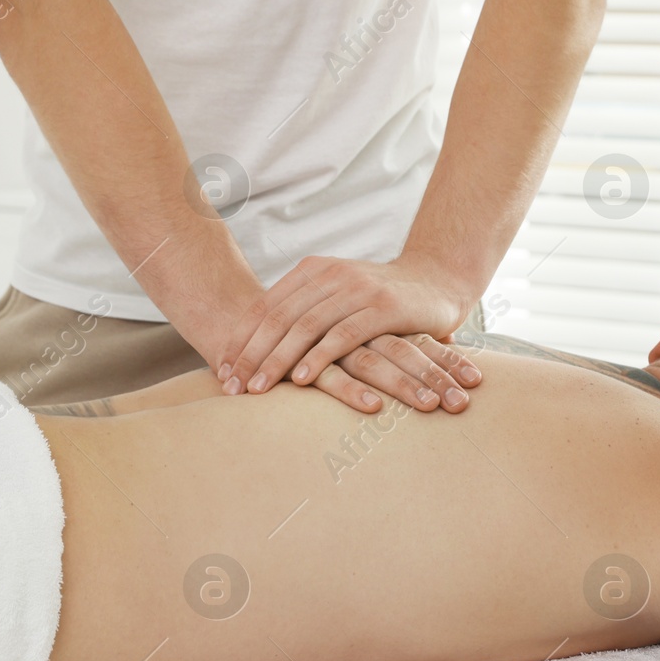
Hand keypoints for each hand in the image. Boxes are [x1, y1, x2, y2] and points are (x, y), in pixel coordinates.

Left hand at [216, 255, 483, 413]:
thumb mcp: (337, 298)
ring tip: (256, 389)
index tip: (221, 370)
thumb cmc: (382, 299)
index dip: (240, 340)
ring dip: (276, 361)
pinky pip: (342, 336)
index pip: (264, 307)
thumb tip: (257, 345)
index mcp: (313, 271)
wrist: (438, 282)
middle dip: (250, 355)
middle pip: (278, 318)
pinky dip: (317, 358)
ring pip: (304, 327)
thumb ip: (305, 311)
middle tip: (230, 386)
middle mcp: (331, 275)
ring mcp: (357, 290)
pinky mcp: (383, 308)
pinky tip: (299, 380)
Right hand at [299, 333, 483, 414]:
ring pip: (375, 362)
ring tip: (435, 407)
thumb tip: (443, 346)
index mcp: (371, 317)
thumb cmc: (310, 333)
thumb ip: (391, 341)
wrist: (246, 310)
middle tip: (465, 404)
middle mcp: (354, 324)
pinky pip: (330, 375)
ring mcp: (327, 339)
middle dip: (439, 375)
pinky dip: (352, 391)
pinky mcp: (300, 359)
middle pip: (405, 349)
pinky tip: (374, 408)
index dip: (448, 359)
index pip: (418, 337)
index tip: (478, 381)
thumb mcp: (357, 334)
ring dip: (407, 386)